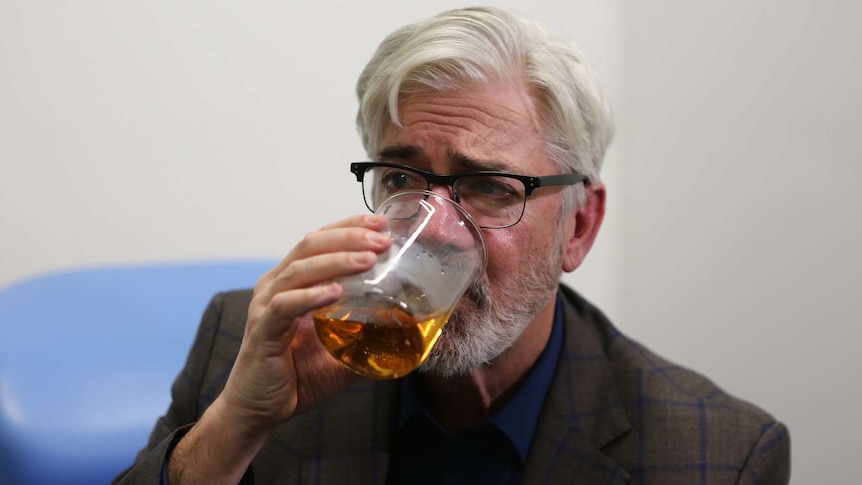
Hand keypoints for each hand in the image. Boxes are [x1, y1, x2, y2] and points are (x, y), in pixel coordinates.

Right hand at [217, 214, 391, 433]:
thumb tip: (404, 332)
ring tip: (367, 260)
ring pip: (299, 270)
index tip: (381, 223)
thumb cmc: (295, 377)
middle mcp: (275, 286)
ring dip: (336, 261)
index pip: (320, 241)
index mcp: (291, 283)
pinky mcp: (262, 331)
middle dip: (349, 237)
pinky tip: (335, 292)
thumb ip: (366, 336)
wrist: (259, 411)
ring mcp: (265, 306)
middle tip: (381, 239)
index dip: (349, 227)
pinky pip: (285, 307)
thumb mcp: (339, 351)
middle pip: (310, 245)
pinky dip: (311, 296)